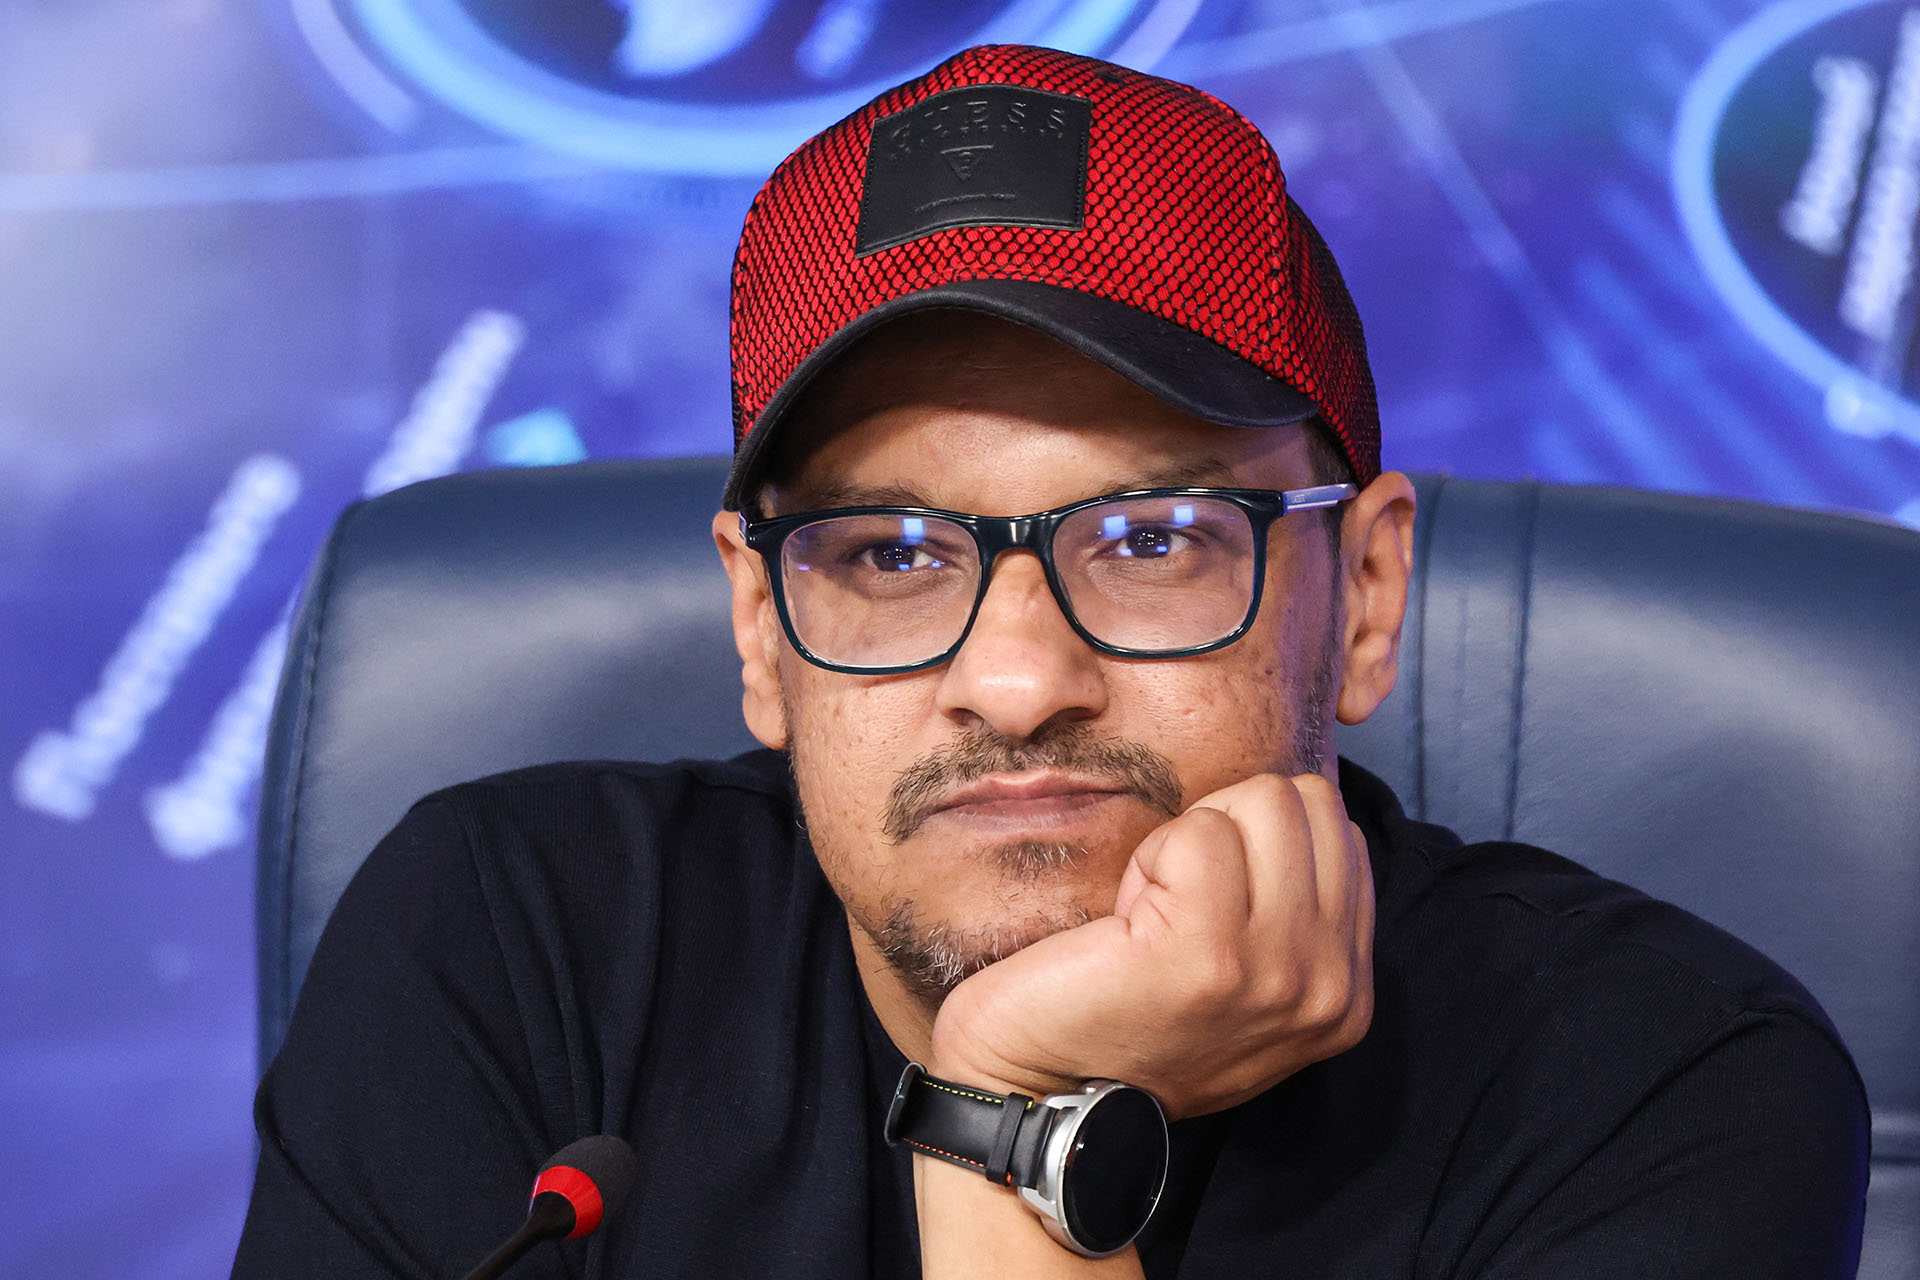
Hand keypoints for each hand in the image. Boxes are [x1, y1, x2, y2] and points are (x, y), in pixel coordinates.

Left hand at [927, 773, 1374, 1120]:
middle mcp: (1329, 986)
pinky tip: (1126, 922)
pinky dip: (1151, 857)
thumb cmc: (1122, 1015)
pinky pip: (1199, 832)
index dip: (1257, 840)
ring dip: (1189, 841)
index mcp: (1346, 991)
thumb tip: (1292, 805)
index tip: (1206, 907)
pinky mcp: (1206, 952)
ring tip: (1153, 915)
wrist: (1036, 1089)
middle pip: (1309, 803)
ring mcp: (1277, 971)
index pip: (1339, 830)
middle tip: (1176, 904)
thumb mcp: (1248, 977)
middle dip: (1231, 827)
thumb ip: (1292, 909)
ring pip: (1263, 803)